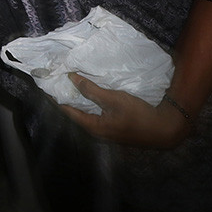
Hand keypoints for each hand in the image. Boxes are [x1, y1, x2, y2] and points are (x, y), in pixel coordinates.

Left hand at [59, 73, 190, 148]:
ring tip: (70, 88)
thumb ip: (91, 90)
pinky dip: (89, 106)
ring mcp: (106, 133)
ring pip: (86, 115)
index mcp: (93, 127)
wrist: (165, 129)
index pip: (67, 112)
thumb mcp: (114, 99)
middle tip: (57, 85)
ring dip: (78, 102)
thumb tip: (71, 78)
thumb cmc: (138, 114)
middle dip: (66, 100)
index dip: (56, 99)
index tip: (47, 86)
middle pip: (75, 115)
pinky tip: (90, 97)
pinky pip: (96, 116)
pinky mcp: (114, 130)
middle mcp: (96, 133)